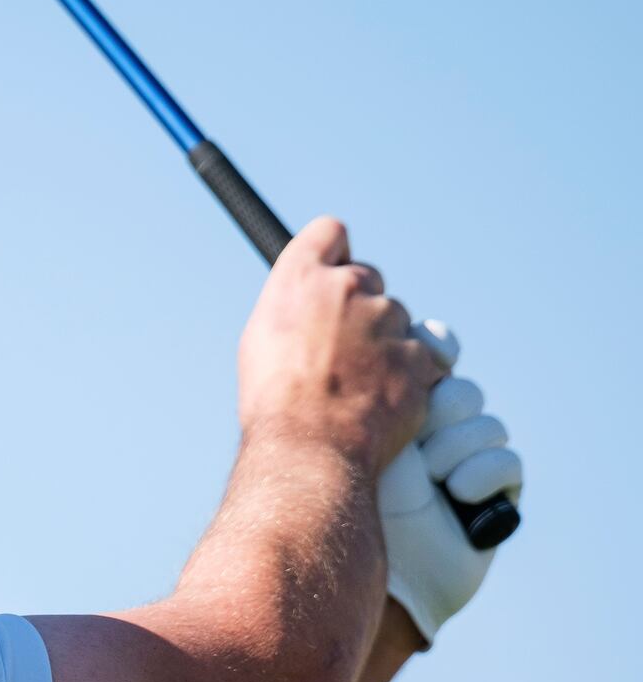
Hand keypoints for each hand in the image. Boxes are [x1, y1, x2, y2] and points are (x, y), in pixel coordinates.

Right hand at [237, 216, 446, 473]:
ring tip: (353, 388)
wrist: (309, 448)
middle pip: (367, 279)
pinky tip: (377, 404)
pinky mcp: (419, 357)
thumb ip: (293, 307)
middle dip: (359, 307)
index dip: (333, 255)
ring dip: (384, 345)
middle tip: (339, 350)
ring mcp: (389, 321)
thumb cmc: (274, 402)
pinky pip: (420, 360)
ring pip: (396, 321)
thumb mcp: (261, 341)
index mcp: (301, 278)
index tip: (332, 276)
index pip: (330, 233)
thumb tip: (310, 304)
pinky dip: (405, 378)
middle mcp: (348, 287)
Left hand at [378, 321, 523, 647]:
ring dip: (455, 450)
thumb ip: (376, 382)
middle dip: (440, 413)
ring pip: (487, 424)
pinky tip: (456, 496)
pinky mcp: (492, 496)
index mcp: (390, 410)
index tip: (431, 359)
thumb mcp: (353, 429)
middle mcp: (427, 433)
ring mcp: (461, 463)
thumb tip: (415, 335)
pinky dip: (481, 474)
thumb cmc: (343, 494)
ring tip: (428, 481)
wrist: (362, 559)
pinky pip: (507, 459)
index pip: (433, 356)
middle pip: (462, 390)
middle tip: (411, 446)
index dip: (436, 354)